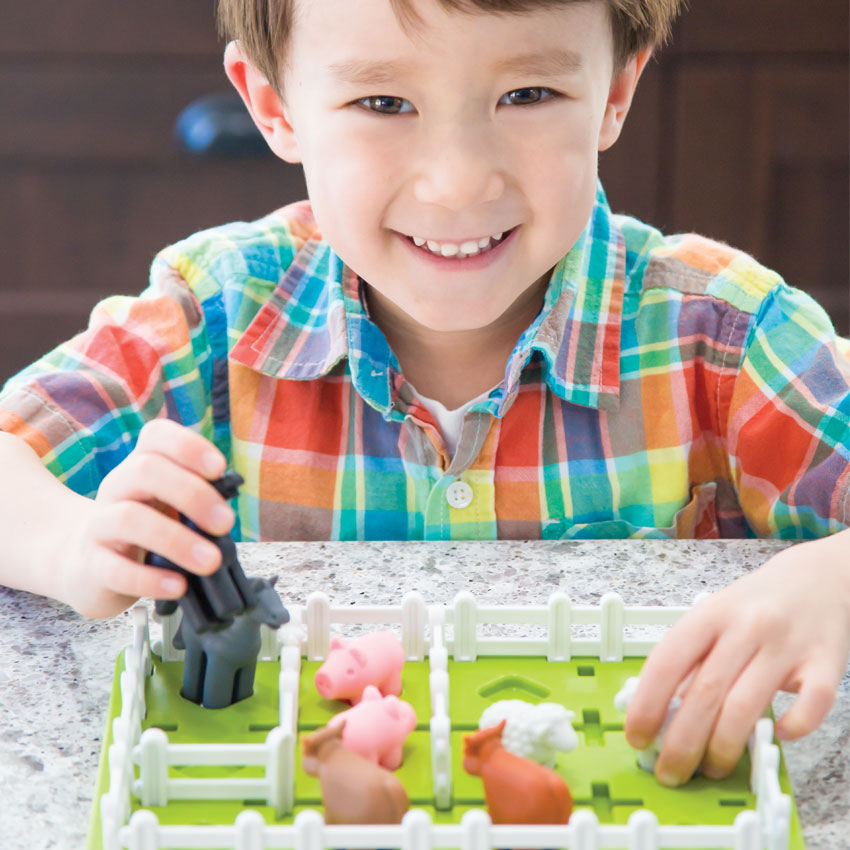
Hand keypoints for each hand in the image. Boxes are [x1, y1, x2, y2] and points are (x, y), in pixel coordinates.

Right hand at [56, 419, 234, 617]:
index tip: (219, 468)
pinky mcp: (91, 566)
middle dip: (193, 494)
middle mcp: (117, 488)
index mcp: (141, 466)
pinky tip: (178, 586)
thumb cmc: (146, 530)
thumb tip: (226, 512)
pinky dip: (150, 579)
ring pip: (128, 518)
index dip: (188, 446)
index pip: (156, 435)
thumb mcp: (170, 506)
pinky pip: (115, 569)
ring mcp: (99, 525)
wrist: (88, 565)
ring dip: (177, 540)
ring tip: (210, 561)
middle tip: (225, 523)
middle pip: (145, 470)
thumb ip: (198, 502)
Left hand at [624, 530, 849, 785]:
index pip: (666, 662)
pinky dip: (792, 728)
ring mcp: (786, 645)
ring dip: (724, 747)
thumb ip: (689, 657)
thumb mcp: (712, 617)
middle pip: (704, 693)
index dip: (647, 704)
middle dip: (681, 742)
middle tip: (671, 771)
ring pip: (746, 707)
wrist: (820, 577)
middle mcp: (745, 627)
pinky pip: (810, 706)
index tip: (637, 736)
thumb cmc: (756, 604)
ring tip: (712, 768)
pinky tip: (776, 736)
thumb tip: (659, 706)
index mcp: (709, 614)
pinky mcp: (826, 663)